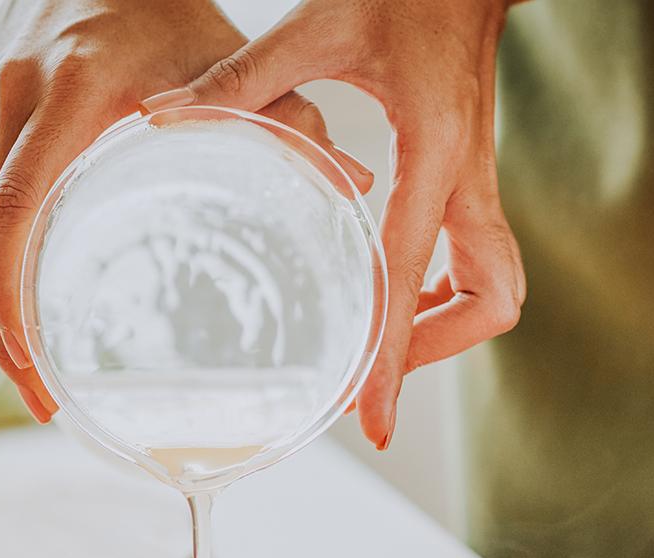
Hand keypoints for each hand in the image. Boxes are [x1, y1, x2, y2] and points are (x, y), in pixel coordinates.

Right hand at [0, 0, 373, 421]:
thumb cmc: (172, 8)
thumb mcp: (229, 58)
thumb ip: (288, 120)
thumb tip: (355, 190)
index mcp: (70, 88)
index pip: (17, 208)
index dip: (12, 297)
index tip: (34, 363)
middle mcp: (9, 97)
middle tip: (37, 398)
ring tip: (16, 372)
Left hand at [144, 0, 525, 448]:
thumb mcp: (316, 28)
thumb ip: (239, 81)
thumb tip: (159, 118)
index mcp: (433, 155)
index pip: (415, 279)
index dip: (395, 361)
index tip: (372, 423)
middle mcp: (467, 176)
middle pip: (490, 300)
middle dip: (438, 347)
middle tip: (377, 373)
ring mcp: (478, 177)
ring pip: (494, 285)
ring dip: (446, 322)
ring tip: (382, 337)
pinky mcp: (470, 170)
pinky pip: (476, 256)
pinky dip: (441, 285)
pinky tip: (389, 277)